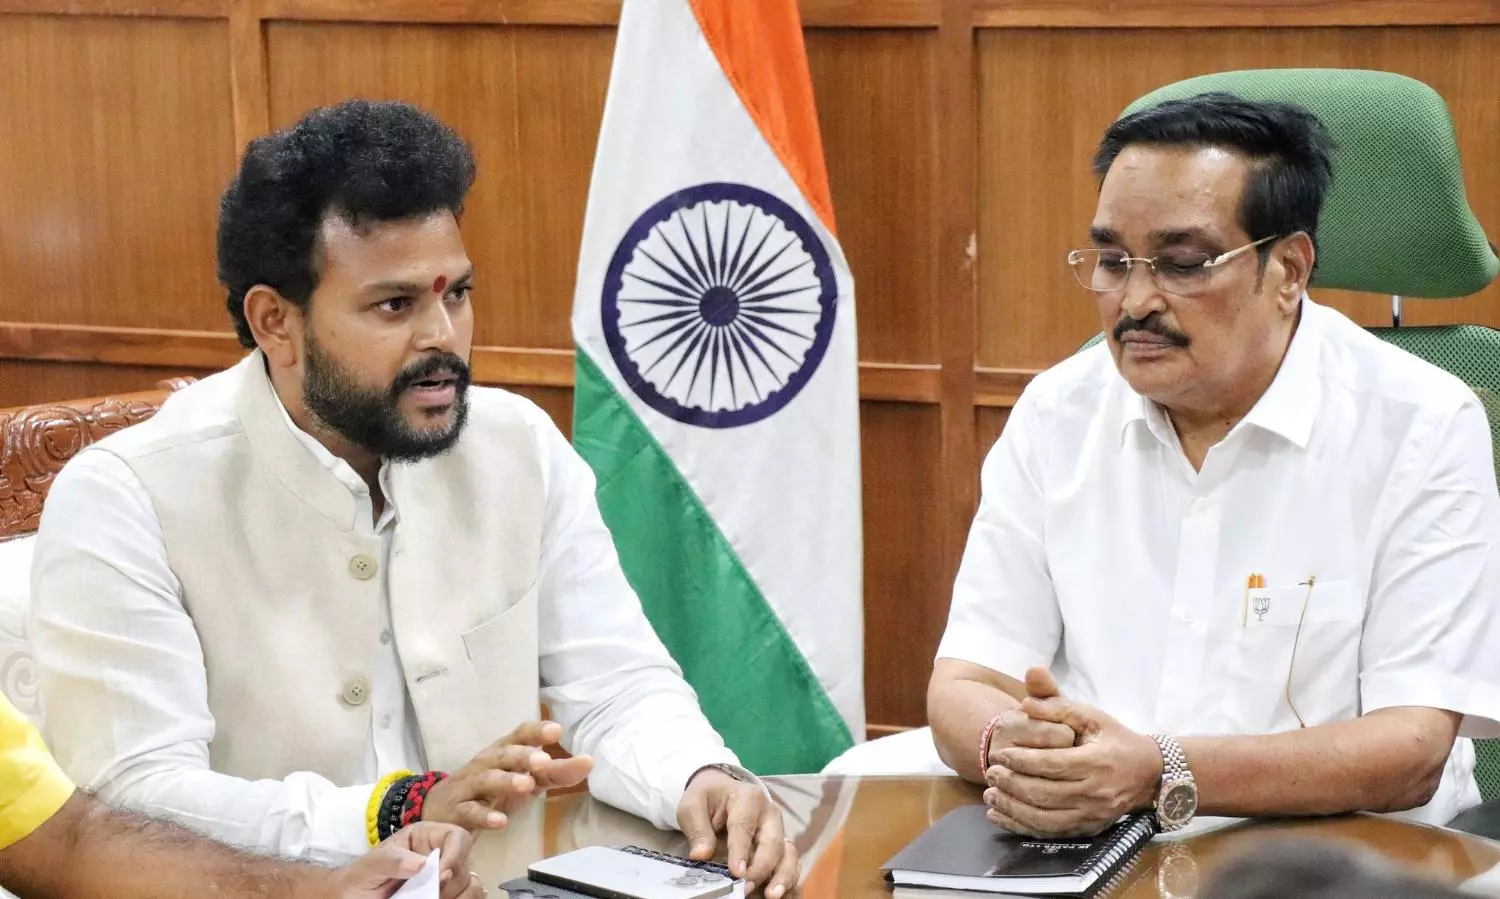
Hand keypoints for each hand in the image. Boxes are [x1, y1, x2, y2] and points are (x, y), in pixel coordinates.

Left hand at [337, 822, 483, 898]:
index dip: (456, 854)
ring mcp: (445, 878)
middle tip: (429, 895)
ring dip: (458, 896)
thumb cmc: (359, 880)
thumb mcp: (369, 867)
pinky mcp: (446, 896)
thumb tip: (420, 863)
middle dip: (450, 883)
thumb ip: (391, 860)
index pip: (456, 836)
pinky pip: (469, 898)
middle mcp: (440, 856)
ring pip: (472, 885)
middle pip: (465, 865)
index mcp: (425, 839)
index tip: (441, 875)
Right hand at [422, 721, 594, 831]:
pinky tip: (501, 821)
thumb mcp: (525, 779)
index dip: (536, 731)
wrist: (443, 809)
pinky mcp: (458, 811)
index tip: (556, 730)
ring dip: (506, 781)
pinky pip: (471, 812)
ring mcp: (470, 786)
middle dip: (523, 756)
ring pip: (487, 779)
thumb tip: (589, 761)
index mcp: (504, 751)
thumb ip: (556, 772)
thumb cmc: (492, 790)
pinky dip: (485, 816)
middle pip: (503, 755)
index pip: (519, 735)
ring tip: (527, 785)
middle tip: (543, 761)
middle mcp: (486, 763)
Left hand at [677, 769, 799, 897]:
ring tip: (771, 896)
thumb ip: (697, 829)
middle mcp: (770, 815)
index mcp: (748, 798)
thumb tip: (701, 855)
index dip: (741, 850)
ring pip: (789, 855)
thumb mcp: (693, 805)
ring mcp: (779, 832)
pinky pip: (792, 866)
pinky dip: (790, 882)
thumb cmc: (708, 799)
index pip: (744, 826)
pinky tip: (783, 896)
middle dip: (762, 868)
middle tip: (747, 887)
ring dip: (783, 877)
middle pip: (772, 843)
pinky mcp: (783, 848)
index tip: (736, 872)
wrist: (721, 794)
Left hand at [983, 667, 1161, 837]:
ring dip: (1012, 808)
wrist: (1148, 773)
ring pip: (1045, 818)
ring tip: (990, 795)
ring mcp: (1092, 815)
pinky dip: (1022, 827)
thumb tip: (1026, 703)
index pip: (1051, 764)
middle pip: (1045, 794)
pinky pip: (1051, 833)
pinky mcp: (1089, 829)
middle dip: (1011, 784)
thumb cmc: (1114, 740)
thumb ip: (1058, 706)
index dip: (1021, 760)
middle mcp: (1095, 792)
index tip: (999, 754)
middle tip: (990, 774)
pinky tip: (1002, 816)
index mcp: (1096, 762)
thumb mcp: (1091, 716)